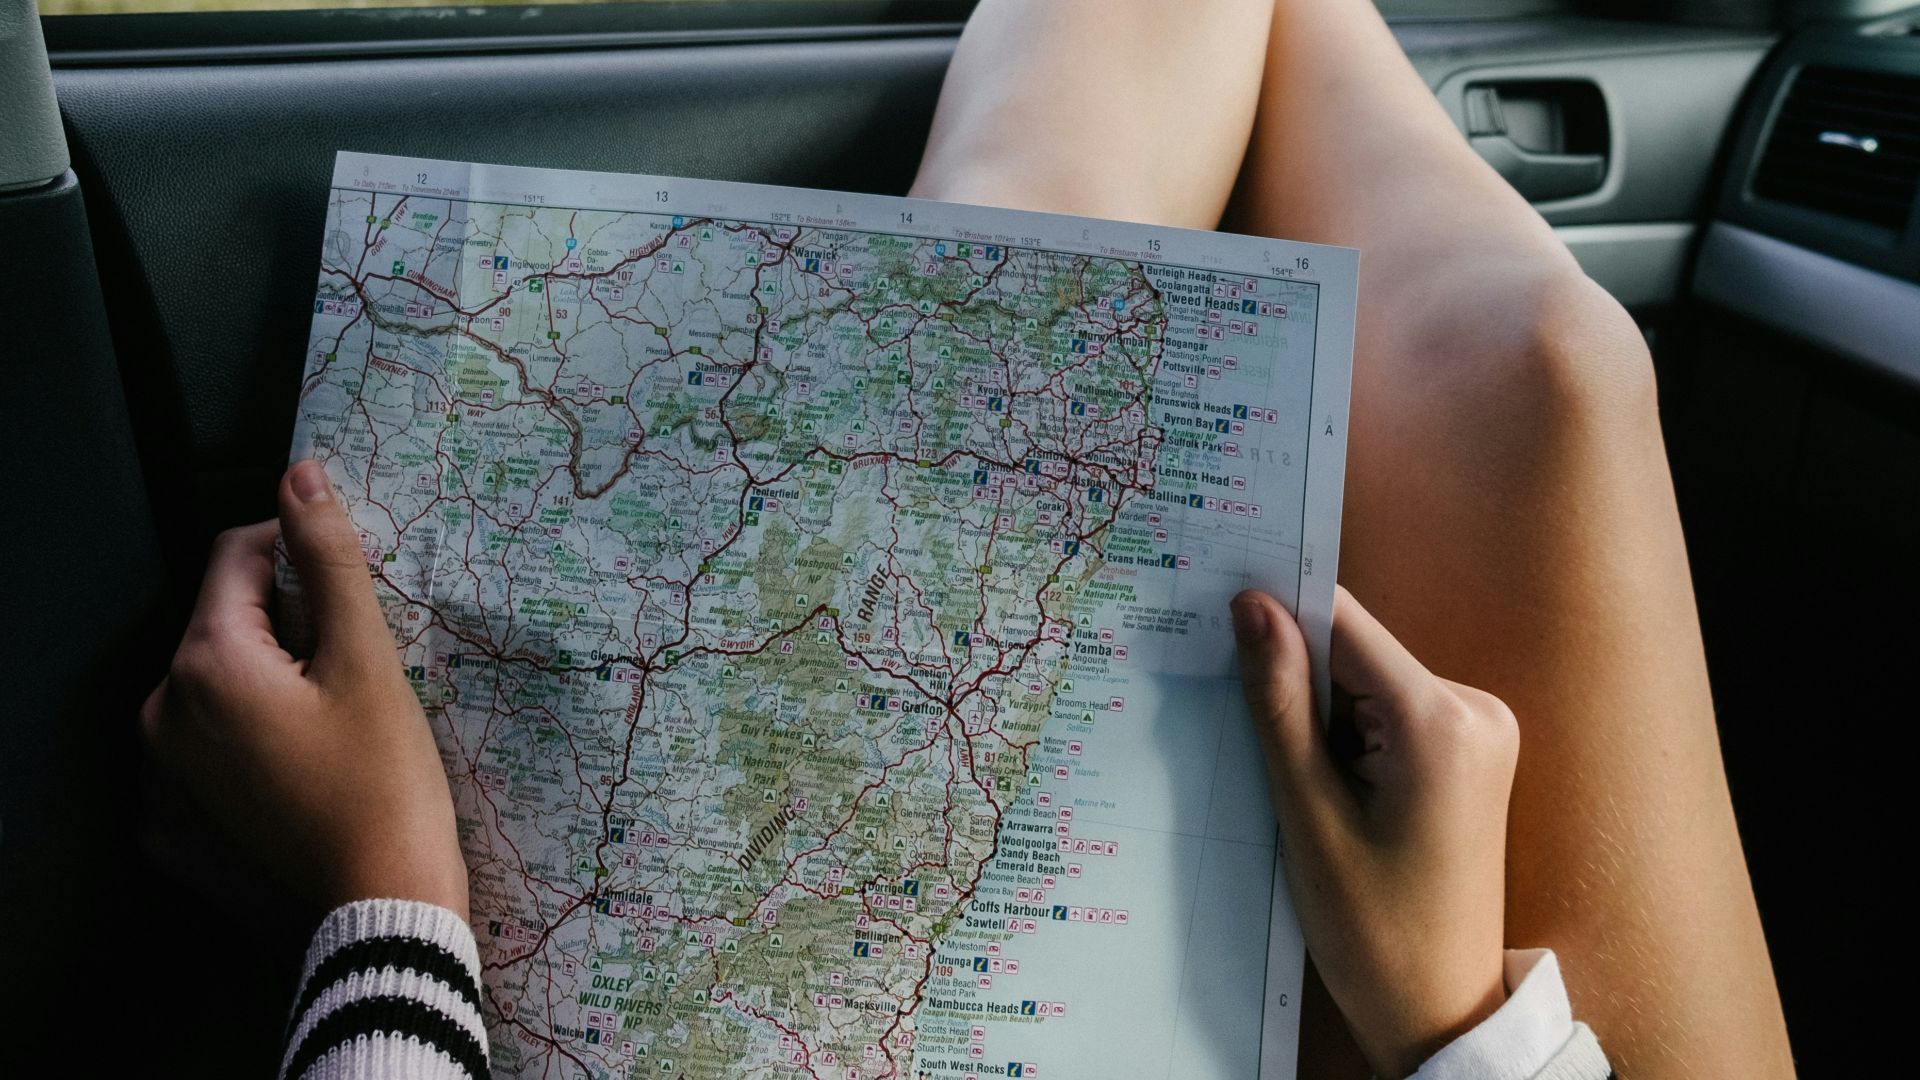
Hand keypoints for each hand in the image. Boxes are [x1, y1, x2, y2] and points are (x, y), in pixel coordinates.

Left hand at [141, 460, 468, 920]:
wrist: (377, 920)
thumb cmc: (384, 787)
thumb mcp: (369, 662)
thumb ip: (330, 559)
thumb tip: (300, 473)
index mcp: (206, 663)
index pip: (239, 557)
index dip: (300, 552)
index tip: (355, 588)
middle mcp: (161, 715)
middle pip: (227, 628)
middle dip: (289, 629)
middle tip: (359, 673)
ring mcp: (158, 781)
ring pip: (217, 694)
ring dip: (269, 689)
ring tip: (338, 731)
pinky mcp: (171, 834)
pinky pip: (206, 761)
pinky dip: (249, 753)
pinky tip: (306, 780)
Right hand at [1231, 587, 1517, 1078]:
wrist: (1441, 1011)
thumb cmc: (1375, 932)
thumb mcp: (1310, 817)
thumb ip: (1280, 704)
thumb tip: (1251, 605)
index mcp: (1441, 722)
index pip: (1342, 625)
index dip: (1276, 614)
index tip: (1214, 613)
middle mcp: (1475, 709)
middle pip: (1354, 653)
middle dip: (1296, 681)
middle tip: (1252, 737)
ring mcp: (1480, 729)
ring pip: (1365, 683)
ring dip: (1318, 716)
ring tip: (1299, 787)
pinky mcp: (1470, 751)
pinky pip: (1388, 713)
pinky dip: (1346, 737)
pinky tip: (1326, 790)